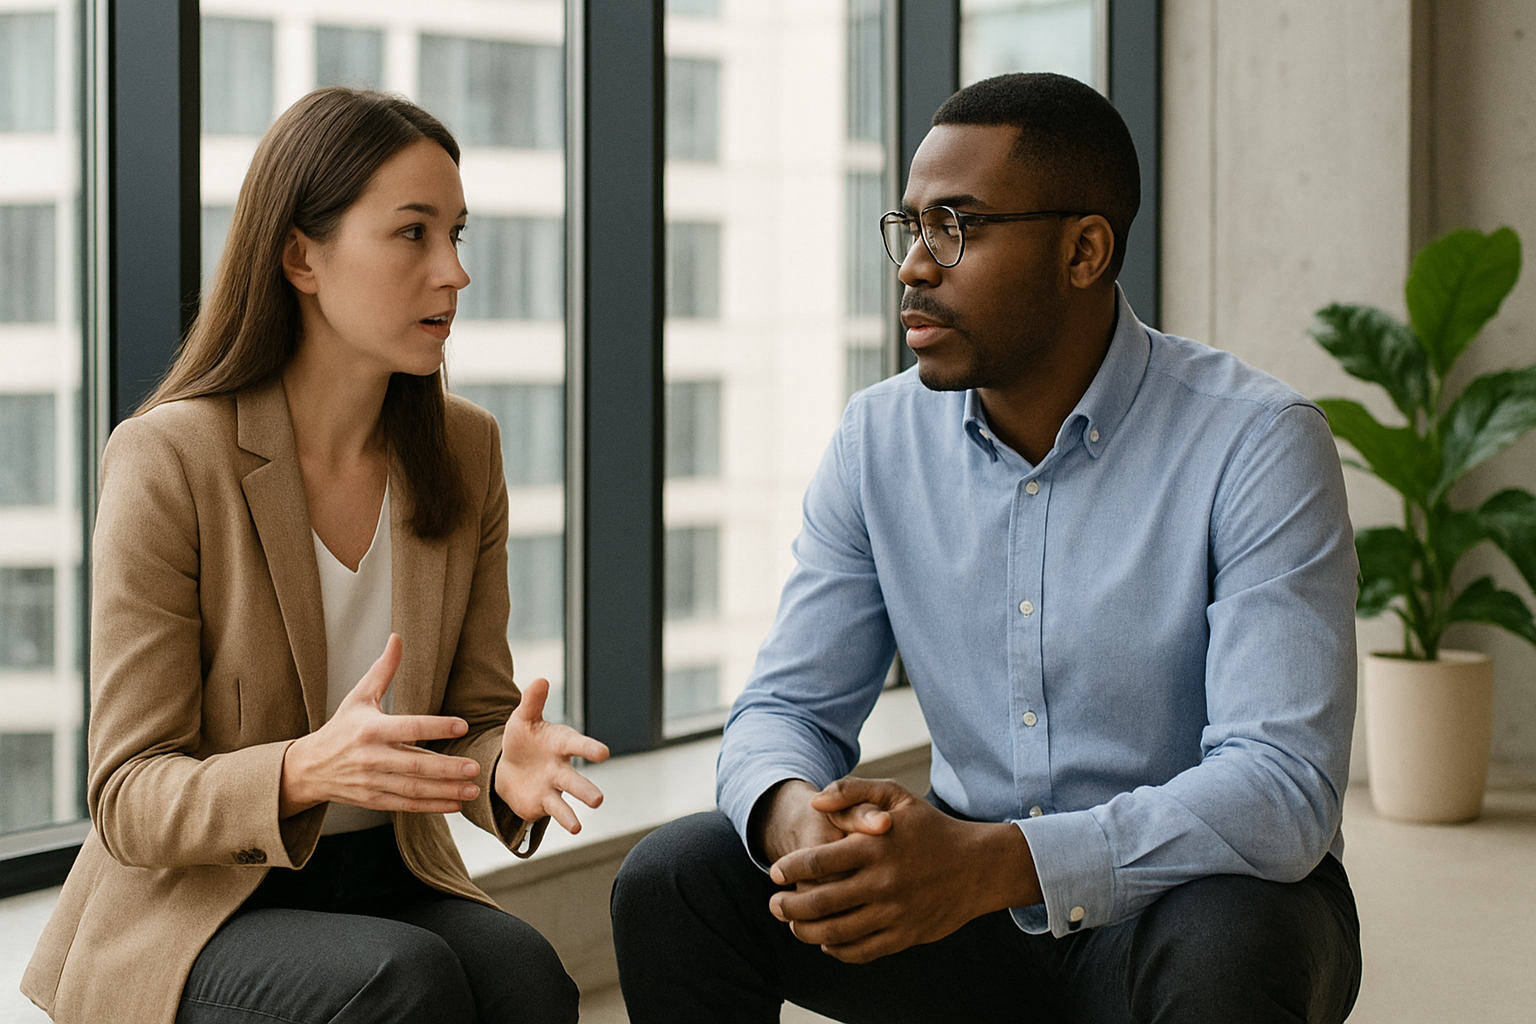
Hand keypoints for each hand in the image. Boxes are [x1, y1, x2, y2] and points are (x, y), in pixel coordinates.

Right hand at [280, 634, 483, 816]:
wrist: (308, 768)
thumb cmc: (341, 728)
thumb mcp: (359, 697)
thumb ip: (383, 670)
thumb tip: (397, 637)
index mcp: (371, 729)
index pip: (409, 727)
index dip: (436, 727)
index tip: (463, 725)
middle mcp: (372, 757)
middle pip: (415, 763)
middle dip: (447, 768)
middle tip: (475, 767)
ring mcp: (372, 781)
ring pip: (414, 788)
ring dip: (445, 790)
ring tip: (472, 789)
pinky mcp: (373, 800)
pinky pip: (406, 805)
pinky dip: (431, 806)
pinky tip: (454, 804)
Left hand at [494, 676, 609, 833]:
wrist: (510, 766)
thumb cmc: (522, 738)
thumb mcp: (522, 718)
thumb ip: (532, 701)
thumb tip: (541, 679)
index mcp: (560, 743)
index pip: (576, 745)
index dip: (588, 748)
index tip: (603, 753)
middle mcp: (562, 766)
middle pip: (575, 779)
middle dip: (585, 789)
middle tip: (598, 800)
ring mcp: (554, 787)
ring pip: (568, 798)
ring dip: (576, 808)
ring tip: (586, 819)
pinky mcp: (544, 803)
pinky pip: (555, 812)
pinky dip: (565, 819)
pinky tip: (575, 828)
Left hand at [766, 777, 1041, 963]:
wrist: (978, 866)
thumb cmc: (931, 828)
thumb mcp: (897, 797)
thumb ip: (853, 791)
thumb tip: (815, 802)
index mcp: (875, 847)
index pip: (817, 861)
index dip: (789, 869)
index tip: (775, 873)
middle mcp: (883, 881)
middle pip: (820, 901)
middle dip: (789, 906)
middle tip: (774, 904)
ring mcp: (894, 912)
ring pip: (837, 932)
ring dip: (807, 931)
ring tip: (794, 924)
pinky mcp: (906, 935)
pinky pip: (862, 951)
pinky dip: (838, 950)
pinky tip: (826, 942)